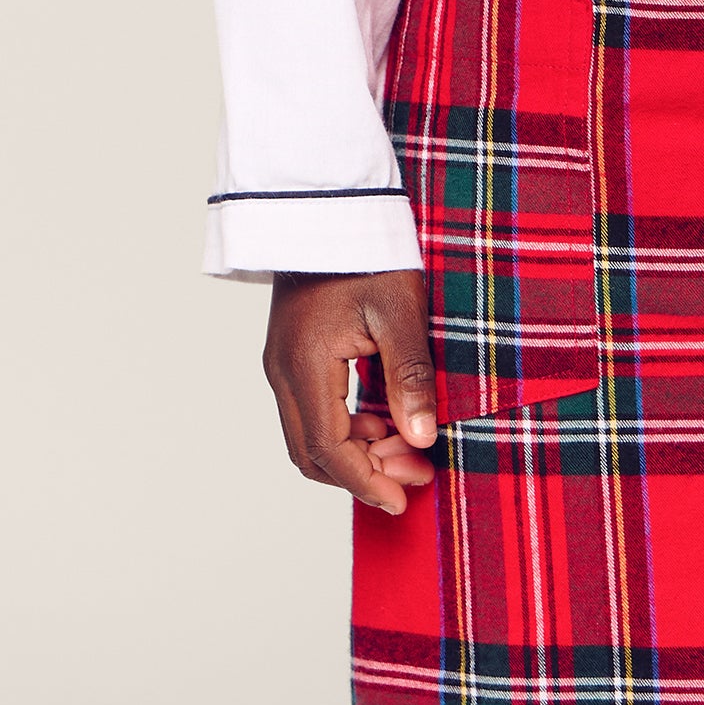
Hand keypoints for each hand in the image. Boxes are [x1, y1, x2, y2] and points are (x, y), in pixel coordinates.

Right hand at [263, 271, 440, 514]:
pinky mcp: (291, 355)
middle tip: (417, 477)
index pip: (328, 448)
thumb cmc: (366, 248)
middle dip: (363, 474)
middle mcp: (282, 370)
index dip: (365, 481)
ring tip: (409, 451)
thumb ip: (409, 376)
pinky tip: (384, 422)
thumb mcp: (399, 310)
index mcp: (304, 363)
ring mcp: (281, 363)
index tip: (401, 501)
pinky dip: (344, 430)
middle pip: (311, 452)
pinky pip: (310, 412)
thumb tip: (422, 439)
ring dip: (354, 454)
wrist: (329, 203)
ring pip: (308, 436)